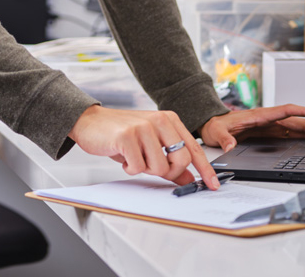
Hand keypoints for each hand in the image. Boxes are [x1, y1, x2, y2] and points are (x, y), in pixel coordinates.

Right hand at [69, 105, 220, 189]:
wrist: (90, 122)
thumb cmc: (121, 134)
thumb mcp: (150, 145)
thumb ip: (170, 161)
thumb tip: (190, 178)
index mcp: (169, 120)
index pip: (194, 148)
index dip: (206, 169)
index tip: (213, 185)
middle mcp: (159, 120)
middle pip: (181, 161)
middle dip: (168, 173)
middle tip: (152, 168)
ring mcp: (143, 127)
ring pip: (159, 168)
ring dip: (144, 169)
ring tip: (133, 157)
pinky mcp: (127, 137)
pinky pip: (138, 168)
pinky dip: (130, 169)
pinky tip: (122, 156)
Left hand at [200, 103, 304, 152]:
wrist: (211, 125)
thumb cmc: (215, 126)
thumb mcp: (217, 133)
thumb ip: (225, 140)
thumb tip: (231, 147)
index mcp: (260, 115)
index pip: (286, 111)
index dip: (304, 111)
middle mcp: (268, 119)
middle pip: (297, 121)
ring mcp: (270, 126)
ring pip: (296, 128)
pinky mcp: (269, 132)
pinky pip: (290, 134)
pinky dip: (304, 137)